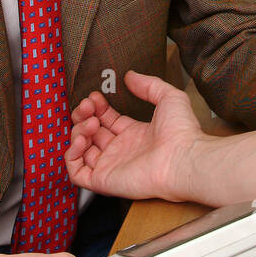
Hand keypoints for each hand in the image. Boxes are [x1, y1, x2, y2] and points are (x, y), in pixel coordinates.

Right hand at [66, 70, 203, 200]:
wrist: (183, 159)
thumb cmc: (181, 132)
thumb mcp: (168, 97)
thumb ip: (149, 84)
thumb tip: (130, 76)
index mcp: (135, 134)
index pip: (107, 120)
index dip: (97, 107)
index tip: (94, 96)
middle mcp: (121, 150)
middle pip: (92, 133)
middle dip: (84, 116)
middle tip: (87, 106)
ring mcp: (111, 166)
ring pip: (81, 150)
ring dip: (78, 132)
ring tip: (91, 122)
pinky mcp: (104, 180)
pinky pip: (77, 173)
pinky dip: (72, 156)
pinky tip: (82, 140)